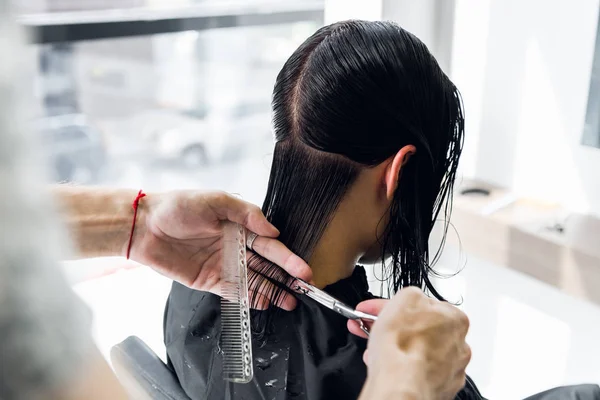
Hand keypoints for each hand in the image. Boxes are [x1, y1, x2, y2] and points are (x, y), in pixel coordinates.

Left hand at [128, 191, 311, 309]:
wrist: (144, 227)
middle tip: (304, 289)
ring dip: (272, 290)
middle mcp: (236, 246)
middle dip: (286, 277)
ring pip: (254, 280)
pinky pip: (234, 291)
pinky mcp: (210, 281)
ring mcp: (224, 265)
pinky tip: (265, 304)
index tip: (302, 270)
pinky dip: (250, 298)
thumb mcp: (216, 201)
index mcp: (240, 226)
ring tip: (290, 302)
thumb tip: (273, 231)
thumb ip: (246, 214)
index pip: (270, 244)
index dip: (287, 258)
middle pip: (267, 265)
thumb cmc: (178, 207)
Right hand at [348, 288, 470, 399]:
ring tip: (377, 350)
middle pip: (420, 329)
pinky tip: (389, 366)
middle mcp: (459, 344)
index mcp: (455, 318)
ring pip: (418, 352)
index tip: (376, 309)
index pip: (422, 305)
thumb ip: (411, 294)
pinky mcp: (439, 388)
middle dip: (395, 327)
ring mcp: (450, 369)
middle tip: (373, 327)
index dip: (394, 305)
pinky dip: (403, 368)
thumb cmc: (403, 346)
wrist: (400, 385)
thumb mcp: (404, 297)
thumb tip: (411, 298)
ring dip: (398, 348)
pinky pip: (417, 372)